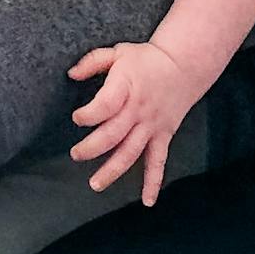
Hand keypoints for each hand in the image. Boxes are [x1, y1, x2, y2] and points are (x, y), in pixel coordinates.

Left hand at [68, 41, 203, 205]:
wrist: (183, 65)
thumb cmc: (146, 59)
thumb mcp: (117, 52)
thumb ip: (92, 62)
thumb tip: (71, 74)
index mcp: (126, 87)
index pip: (105, 106)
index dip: (88, 115)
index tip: (76, 118)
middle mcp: (138, 110)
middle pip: (114, 134)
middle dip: (92, 147)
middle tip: (76, 154)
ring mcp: (152, 126)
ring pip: (131, 153)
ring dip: (113, 171)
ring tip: (95, 184)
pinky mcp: (163, 135)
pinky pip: (158, 162)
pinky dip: (154, 182)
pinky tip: (147, 201)